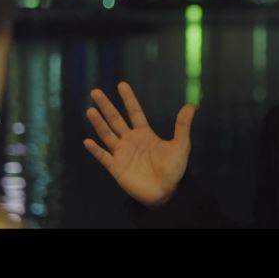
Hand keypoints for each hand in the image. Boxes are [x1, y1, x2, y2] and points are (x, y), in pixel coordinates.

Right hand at [83, 81, 194, 207]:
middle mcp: (131, 141)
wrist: (168, 192)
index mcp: (145, 134)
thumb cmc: (175, 169)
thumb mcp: (181, 145)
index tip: (121, 85)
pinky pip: (104, 157)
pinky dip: (96, 150)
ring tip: (90, 110)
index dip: (128, 99)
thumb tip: (190, 105)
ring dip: (98, 123)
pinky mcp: (116, 168)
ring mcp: (122, 154)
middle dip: (106, 106)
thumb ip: (182, 126)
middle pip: (116, 120)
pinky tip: (88, 141)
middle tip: (95, 92)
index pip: (134, 112)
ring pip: (107, 135)